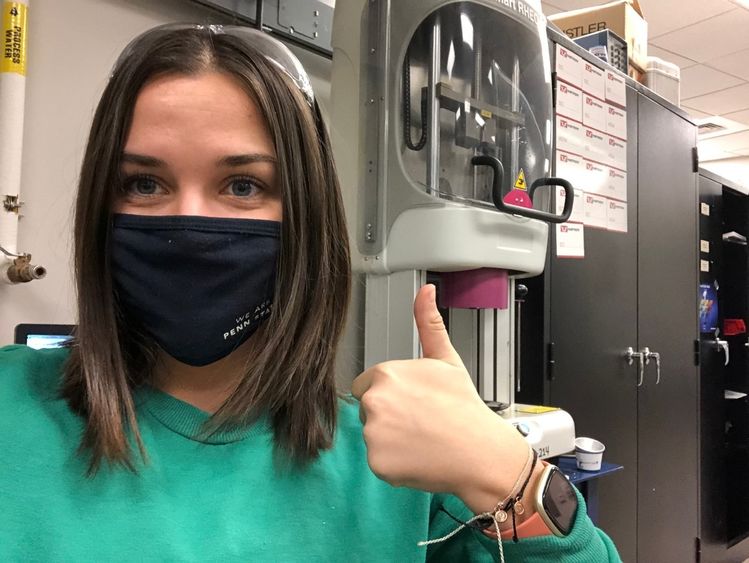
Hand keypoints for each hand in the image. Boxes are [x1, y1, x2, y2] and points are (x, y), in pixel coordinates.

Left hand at [351, 284, 533, 513]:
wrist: (481, 452)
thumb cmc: (465, 408)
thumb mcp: (447, 359)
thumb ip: (428, 323)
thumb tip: (425, 290)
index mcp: (386, 373)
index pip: (368, 384)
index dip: (392, 394)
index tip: (415, 403)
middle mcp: (374, 401)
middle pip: (368, 409)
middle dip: (388, 416)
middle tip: (421, 422)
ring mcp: (374, 433)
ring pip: (373, 435)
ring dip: (390, 440)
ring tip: (422, 439)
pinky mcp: (377, 462)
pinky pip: (378, 461)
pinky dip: (394, 463)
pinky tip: (418, 457)